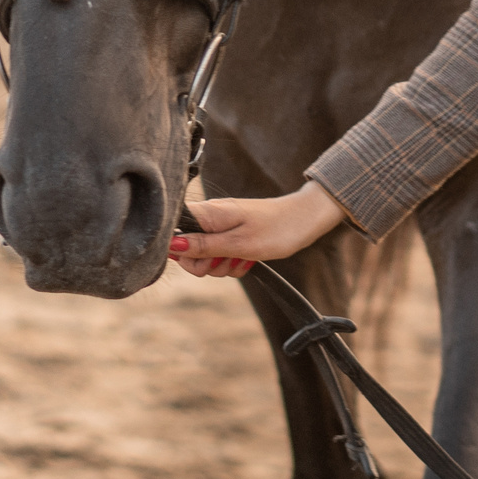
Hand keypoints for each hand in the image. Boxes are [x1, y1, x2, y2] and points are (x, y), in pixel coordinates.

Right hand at [168, 180, 347, 277]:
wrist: (305, 220)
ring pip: (206, 258)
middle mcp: (210, 218)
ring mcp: (221, 227)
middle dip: (206, 264)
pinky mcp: (231, 235)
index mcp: (207, 213)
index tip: (203, 258)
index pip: (173, 231)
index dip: (181, 251)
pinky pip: (221, 257)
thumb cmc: (276, 229)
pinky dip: (233, 263)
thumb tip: (171, 245)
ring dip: (223, 265)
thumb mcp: (239, 244)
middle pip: (187, 251)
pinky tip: (248, 258)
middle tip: (227, 259)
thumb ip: (203, 246)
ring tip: (244, 257)